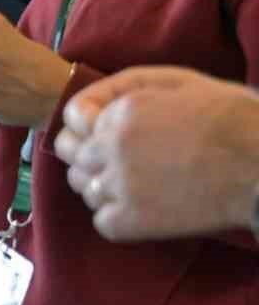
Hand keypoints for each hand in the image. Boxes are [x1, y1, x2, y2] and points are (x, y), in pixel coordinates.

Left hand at [54, 67, 258, 241]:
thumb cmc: (232, 118)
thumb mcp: (182, 81)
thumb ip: (128, 86)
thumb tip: (88, 108)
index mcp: (121, 113)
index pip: (72, 117)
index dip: (88, 121)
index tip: (105, 128)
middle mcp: (111, 149)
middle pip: (73, 155)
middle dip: (90, 152)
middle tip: (121, 157)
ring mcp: (119, 187)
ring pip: (85, 188)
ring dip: (102, 184)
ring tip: (138, 180)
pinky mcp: (132, 222)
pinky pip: (102, 220)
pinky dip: (116, 216)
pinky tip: (143, 205)